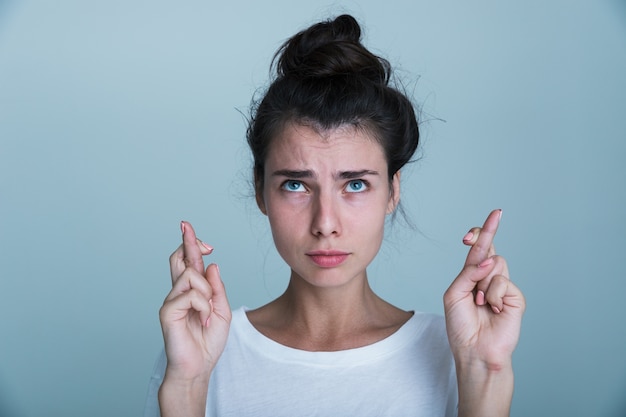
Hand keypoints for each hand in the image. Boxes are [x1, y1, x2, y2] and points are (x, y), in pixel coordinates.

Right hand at [159, 221, 230, 382]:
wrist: (198, 367)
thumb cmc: (208, 342)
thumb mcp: (222, 311)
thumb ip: (217, 288)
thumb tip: (211, 264)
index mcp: (192, 291)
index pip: (188, 262)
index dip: (189, 243)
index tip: (187, 227)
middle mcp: (179, 292)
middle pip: (178, 258)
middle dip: (186, 241)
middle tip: (187, 227)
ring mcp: (171, 300)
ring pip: (190, 274)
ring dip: (206, 290)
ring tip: (208, 312)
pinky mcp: (167, 311)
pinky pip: (190, 294)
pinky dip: (202, 306)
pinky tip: (203, 319)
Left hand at [443, 209, 524, 369]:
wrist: (474, 350)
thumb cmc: (461, 325)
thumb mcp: (454, 294)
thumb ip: (468, 274)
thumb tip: (489, 260)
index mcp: (471, 275)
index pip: (478, 249)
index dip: (481, 233)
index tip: (490, 217)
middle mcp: (488, 278)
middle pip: (490, 247)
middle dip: (488, 230)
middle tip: (496, 214)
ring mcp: (503, 287)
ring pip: (497, 263)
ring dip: (483, 282)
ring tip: (480, 302)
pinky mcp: (515, 297)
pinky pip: (503, 282)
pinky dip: (493, 295)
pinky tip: (492, 309)